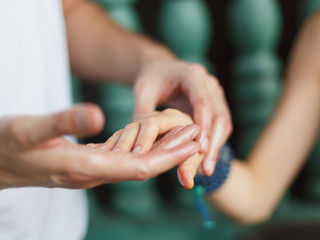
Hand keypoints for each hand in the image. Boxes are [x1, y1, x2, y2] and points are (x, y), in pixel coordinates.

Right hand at [0, 104, 198, 188]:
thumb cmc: (5, 145)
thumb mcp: (26, 129)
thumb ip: (61, 122)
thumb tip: (97, 115)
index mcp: (83, 167)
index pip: (138, 167)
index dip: (168, 155)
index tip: (191, 140)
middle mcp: (92, 174)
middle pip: (144, 166)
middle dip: (173, 152)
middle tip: (198, 134)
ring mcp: (91, 171)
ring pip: (136, 162)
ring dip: (161, 149)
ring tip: (182, 133)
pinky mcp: (88, 163)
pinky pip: (124, 159)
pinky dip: (143, 148)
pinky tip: (152, 138)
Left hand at [134, 59, 231, 175]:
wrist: (161, 69)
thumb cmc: (152, 79)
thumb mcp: (143, 92)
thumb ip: (143, 113)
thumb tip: (140, 143)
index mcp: (193, 75)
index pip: (203, 102)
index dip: (203, 126)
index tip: (200, 148)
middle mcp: (209, 83)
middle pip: (218, 115)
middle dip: (213, 143)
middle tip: (206, 168)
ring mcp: (215, 94)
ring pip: (223, 123)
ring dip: (216, 146)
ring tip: (206, 170)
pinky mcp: (216, 104)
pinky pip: (220, 125)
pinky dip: (214, 143)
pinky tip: (205, 161)